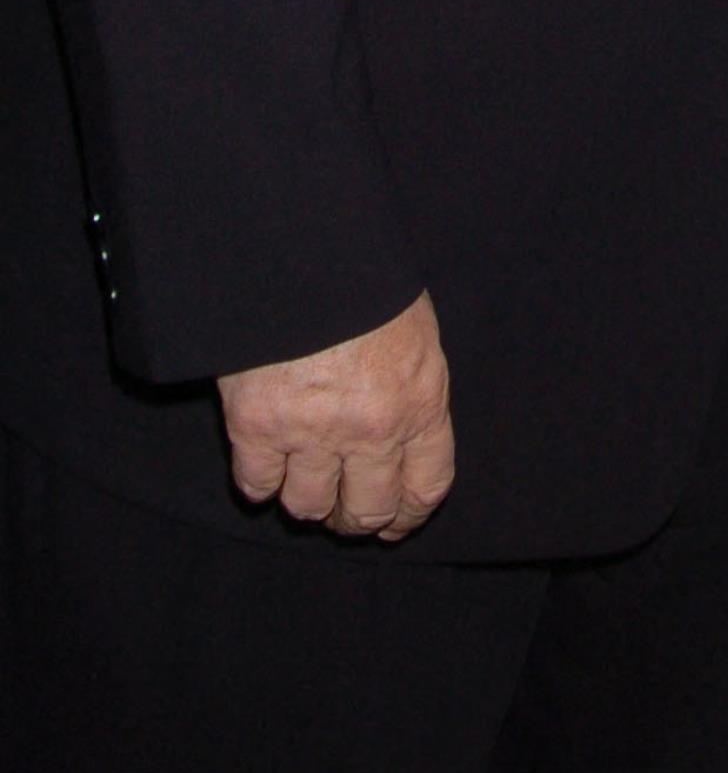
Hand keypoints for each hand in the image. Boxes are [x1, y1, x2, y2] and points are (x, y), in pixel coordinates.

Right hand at [218, 289, 453, 540]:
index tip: (395, 523)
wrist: (303, 249)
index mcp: (419, 400)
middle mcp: (370, 428)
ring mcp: (311, 431)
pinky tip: (264, 459)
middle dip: (356, 517)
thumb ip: (411, 390)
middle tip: (344, 510)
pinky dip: (259, 479)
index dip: (409, 514)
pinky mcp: (256, 425)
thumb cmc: (366, 279)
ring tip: (303, 478)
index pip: (426, 487)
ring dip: (306, 499)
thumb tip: (403, 438)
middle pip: (367, 510)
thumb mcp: (414, 331)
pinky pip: (256, 484)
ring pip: (307, 507)